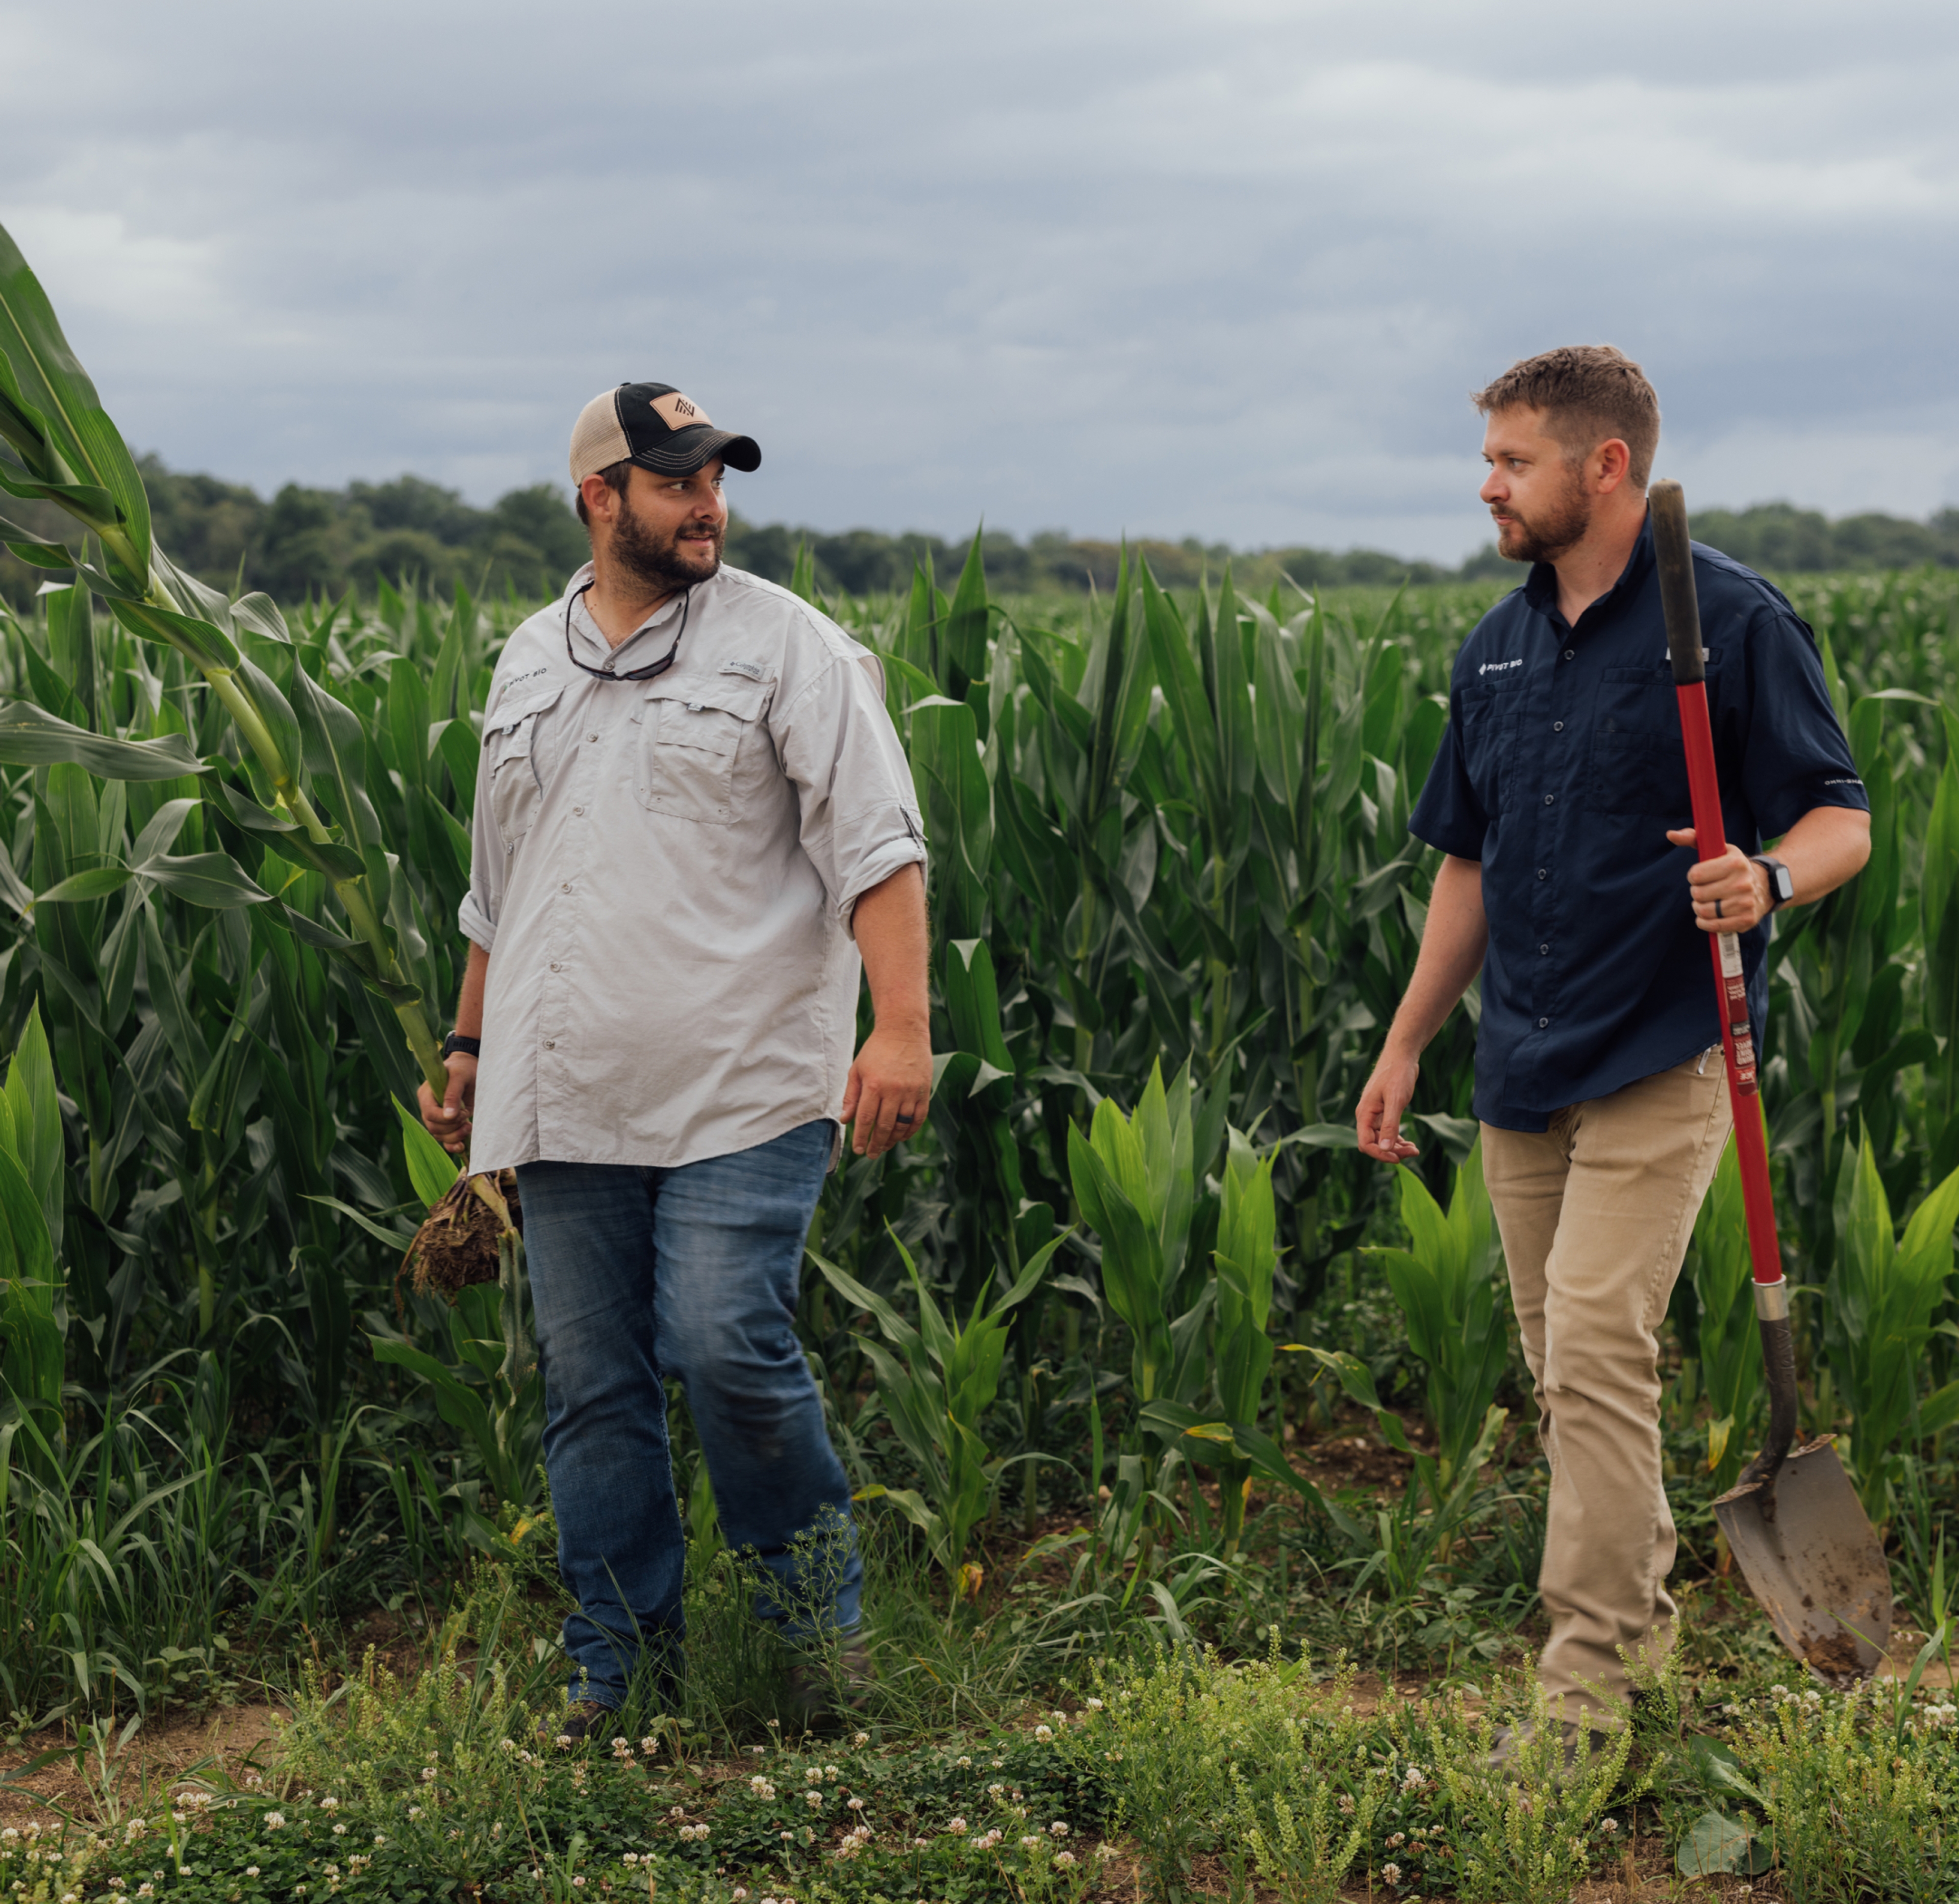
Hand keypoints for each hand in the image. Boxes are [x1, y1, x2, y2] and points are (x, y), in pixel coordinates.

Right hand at [418, 1054, 476, 1154]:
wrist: (471, 1070)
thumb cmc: (464, 1069)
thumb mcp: (459, 1076)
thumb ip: (452, 1094)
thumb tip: (448, 1116)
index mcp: (426, 1095)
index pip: (429, 1114)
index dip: (445, 1119)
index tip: (463, 1112)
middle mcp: (429, 1107)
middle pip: (434, 1128)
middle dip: (452, 1128)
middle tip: (467, 1118)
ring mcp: (438, 1117)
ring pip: (439, 1136)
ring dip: (455, 1136)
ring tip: (469, 1126)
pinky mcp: (448, 1123)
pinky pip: (445, 1140)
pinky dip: (452, 1145)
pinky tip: (462, 1146)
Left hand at [841, 1021, 932, 1157]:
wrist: (904, 1031)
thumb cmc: (876, 1050)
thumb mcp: (857, 1070)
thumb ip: (851, 1096)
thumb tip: (845, 1120)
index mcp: (874, 1085)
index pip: (866, 1119)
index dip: (862, 1137)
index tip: (858, 1149)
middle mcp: (894, 1090)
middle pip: (885, 1126)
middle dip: (877, 1143)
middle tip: (871, 1154)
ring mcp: (911, 1091)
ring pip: (903, 1125)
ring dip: (893, 1139)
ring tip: (885, 1146)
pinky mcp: (924, 1090)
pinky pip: (919, 1117)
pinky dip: (911, 1130)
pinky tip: (903, 1136)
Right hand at [1356, 1049, 1421, 1163]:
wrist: (1402, 1056)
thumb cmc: (1397, 1074)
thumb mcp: (1395, 1100)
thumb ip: (1389, 1125)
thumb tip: (1385, 1148)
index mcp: (1364, 1113)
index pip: (1365, 1144)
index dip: (1380, 1154)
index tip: (1398, 1159)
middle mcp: (1366, 1116)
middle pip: (1374, 1144)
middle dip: (1392, 1152)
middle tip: (1414, 1152)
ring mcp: (1375, 1114)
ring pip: (1381, 1139)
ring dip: (1396, 1147)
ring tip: (1415, 1149)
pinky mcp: (1384, 1111)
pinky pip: (1387, 1132)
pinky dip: (1397, 1140)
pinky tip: (1410, 1142)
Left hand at [1667, 830, 1768, 933]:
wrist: (1765, 885)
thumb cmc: (1732, 866)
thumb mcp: (1718, 848)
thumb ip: (1693, 838)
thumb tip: (1671, 834)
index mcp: (1735, 863)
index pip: (1695, 875)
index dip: (1694, 876)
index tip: (1701, 875)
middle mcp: (1743, 883)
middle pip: (1698, 894)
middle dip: (1697, 892)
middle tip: (1706, 889)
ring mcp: (1745, 902)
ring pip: (1704, 911)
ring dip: (1700, 908)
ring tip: (1709, 901)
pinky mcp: (1746, 919)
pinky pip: (1714, 926)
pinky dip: (1705, 922)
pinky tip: (1710, 916)